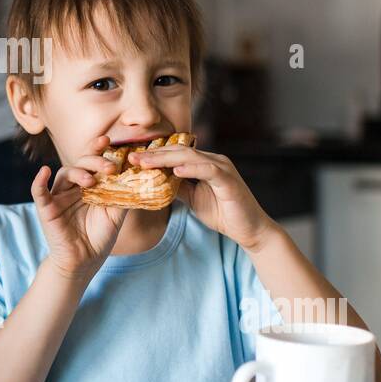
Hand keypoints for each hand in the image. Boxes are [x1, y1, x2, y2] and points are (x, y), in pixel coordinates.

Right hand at [31, 135, 130, 282]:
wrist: (85, 261)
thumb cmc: (99, 237)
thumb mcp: (116, 213)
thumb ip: (123, 193)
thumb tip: (138, 174)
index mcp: (89, 186)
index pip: (93, 162)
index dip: (99, 150)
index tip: (109, 141)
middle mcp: (73, 187)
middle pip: (80, 163)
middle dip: (94, 161)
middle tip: (109, 167)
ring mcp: (59, 196)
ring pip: (64, 173)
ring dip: (77, 172)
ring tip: (90, 180)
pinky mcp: (46, 208)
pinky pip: (39, 191)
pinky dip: (39, 181)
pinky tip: (44, 171)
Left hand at [129, 144, 276, 251]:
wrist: (249, 230)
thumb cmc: (223, 213)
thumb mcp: (193, 199)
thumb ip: (178, 187)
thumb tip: (156, 181)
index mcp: (204, 163)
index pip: (175, 154)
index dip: (153, 156)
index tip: (131, 160)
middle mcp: (214, 161)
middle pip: (179, 152)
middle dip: (154, 154)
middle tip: (132, 157)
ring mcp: (222, 168)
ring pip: (191, 157)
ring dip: (166, 159)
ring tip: (145, 162)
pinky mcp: (229, 181)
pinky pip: (208, 170)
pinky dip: (192, 169)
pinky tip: (175, 171)